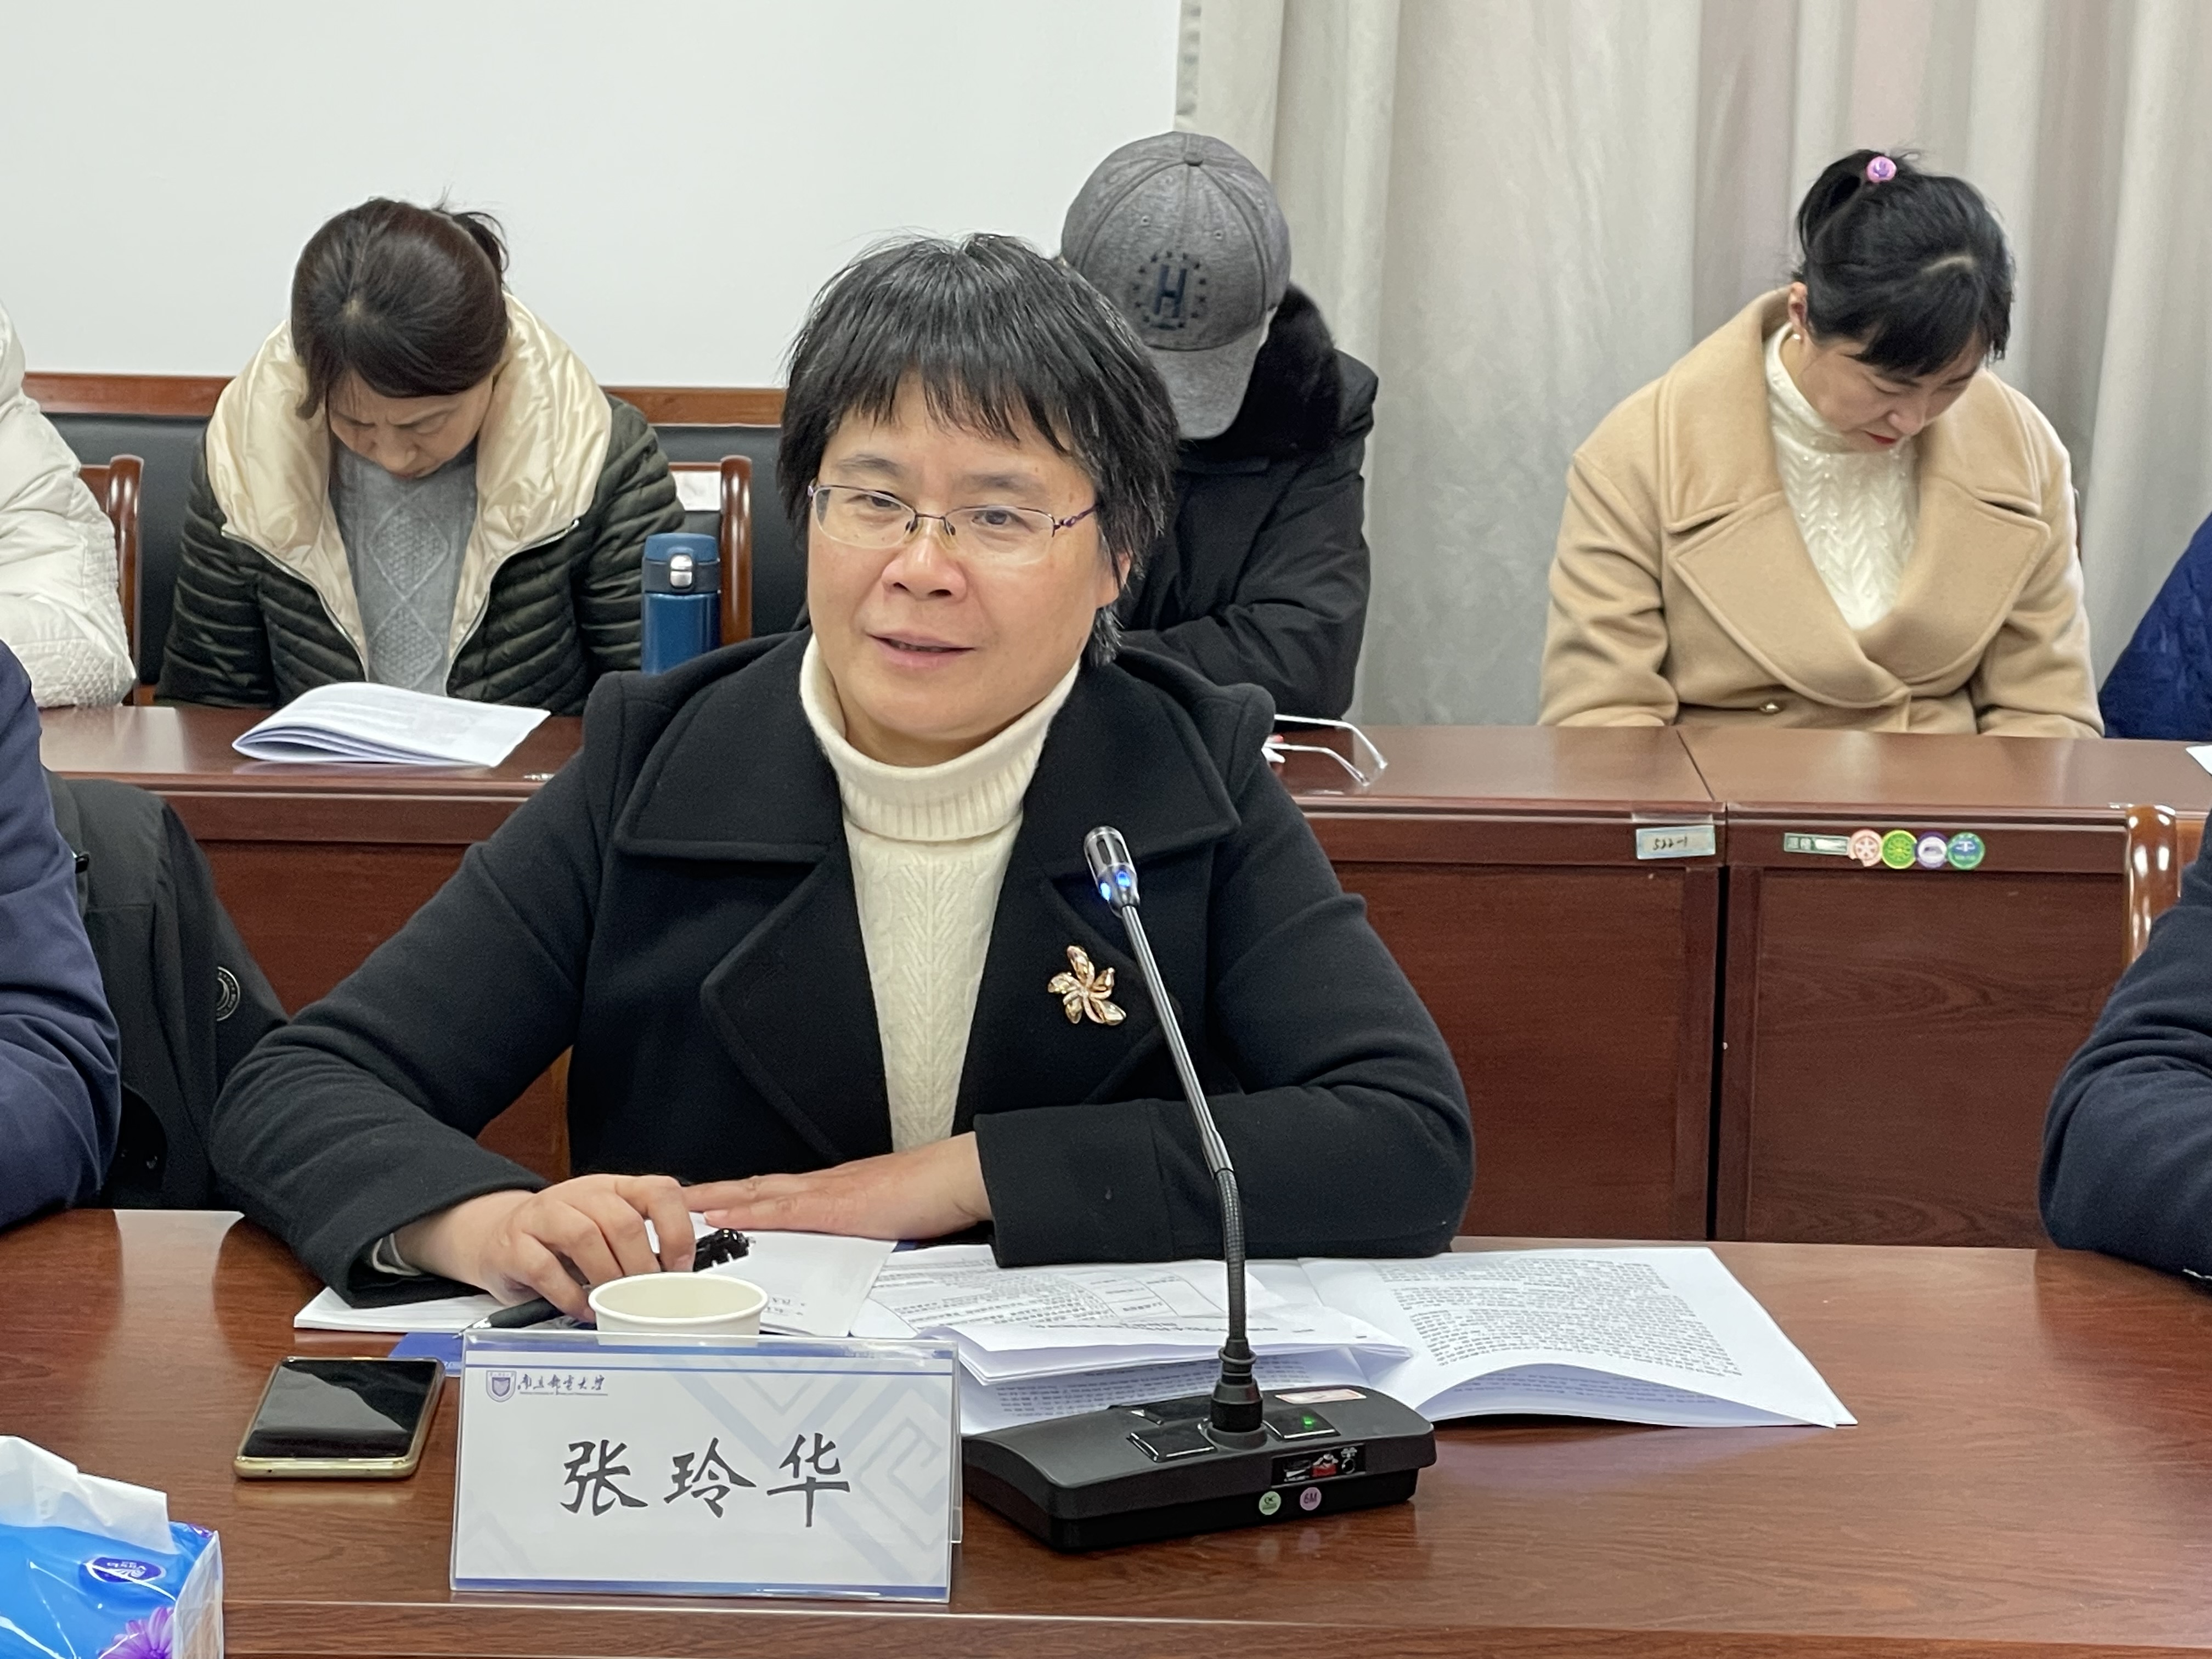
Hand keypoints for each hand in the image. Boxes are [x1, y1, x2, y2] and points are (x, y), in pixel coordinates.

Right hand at [394, 1174, 694, 1316]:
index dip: (677, 1230)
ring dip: (607, 1277)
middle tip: (647, 1295)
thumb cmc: (561, 1238)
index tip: (680, 1266)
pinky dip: (569, 1295)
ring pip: (585, 1237)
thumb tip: (680, 1276)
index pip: (659, 1191)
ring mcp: (543, 1216)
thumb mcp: (606, 1229)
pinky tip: (582, 1308)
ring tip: (615, 1302)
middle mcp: (580, 1194)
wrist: (497, 1236)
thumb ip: (640, 1243)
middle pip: (621, 1221)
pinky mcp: (514, 1245)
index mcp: (613, 1188)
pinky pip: (545, 1269)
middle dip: (641, 1264)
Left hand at [682, 1133, 989, 1242]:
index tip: (712, 1199)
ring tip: (681, 1205)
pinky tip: (726, 1216)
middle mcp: (825, 1184)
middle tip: (673, 1197)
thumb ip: (864, 1224)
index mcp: (837, 1188)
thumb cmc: (935, 1194)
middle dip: (716, 1193)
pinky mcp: (837, 1207)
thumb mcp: (890, 1213)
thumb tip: (854, 1238)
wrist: (959, 1176)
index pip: (778, 1189)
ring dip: (720, 1199)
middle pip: (757, 1186)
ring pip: (760, 1193)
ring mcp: (828, 1193)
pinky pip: (784, 1210)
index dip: (742, 1194)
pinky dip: (751, 1212)